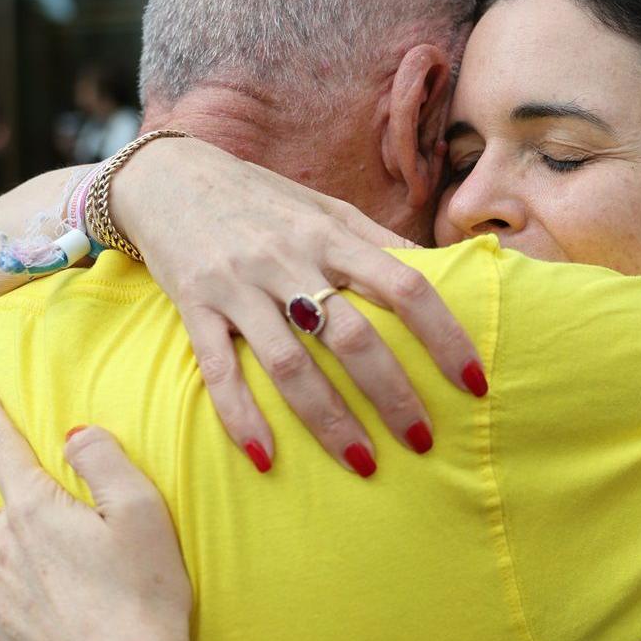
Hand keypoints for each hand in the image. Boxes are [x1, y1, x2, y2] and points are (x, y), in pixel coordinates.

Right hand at [114, 138, 485, 474]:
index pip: (405, 285)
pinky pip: (219, 370)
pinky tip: (266, 458)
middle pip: (353, 336)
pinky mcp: (195, 307)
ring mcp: (239, 286)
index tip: (473, 382)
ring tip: (364, 464)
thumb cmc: (262, 200)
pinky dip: (241, 416)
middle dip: (393, 395)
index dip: (445, 335)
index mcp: (331, 234)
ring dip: (329, 421)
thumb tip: (444, 271)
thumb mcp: (326, 208)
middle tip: (424, 442)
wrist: (167, 176)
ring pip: (290, 365)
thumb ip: (379, 241)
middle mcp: (288, 260)